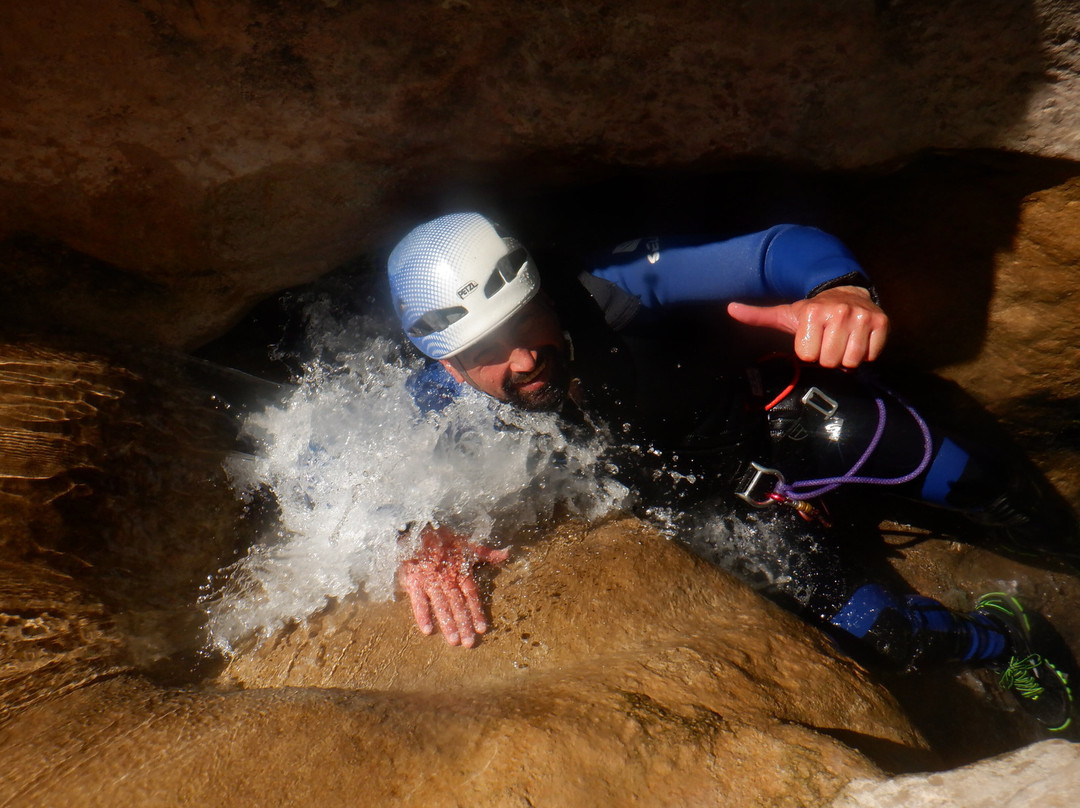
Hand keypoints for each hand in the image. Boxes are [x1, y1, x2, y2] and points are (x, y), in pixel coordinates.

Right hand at [398, 525, 509, 647]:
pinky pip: (419, 600)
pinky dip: (422, 614)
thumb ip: (485, 553)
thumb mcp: (466, 545)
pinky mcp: (415, 581)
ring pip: (441, 605)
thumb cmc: (443, 539)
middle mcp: (448, 579)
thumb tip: (506, 554)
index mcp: (461, 572)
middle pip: (458, 605)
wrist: (417, 529)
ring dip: (448, 623)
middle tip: (468, 643)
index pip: (472, 595)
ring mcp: (431, 581)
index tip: (482, 629)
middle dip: (464, 624)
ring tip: (454, 641)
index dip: (477, 611)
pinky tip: (427, 630)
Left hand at [727, 285, 888, 367]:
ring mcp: (861, 318)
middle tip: (827, 341)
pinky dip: (864, 353)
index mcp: (812, 312)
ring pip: (850, 362)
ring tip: (842, 341)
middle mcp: (838, 312)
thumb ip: (758, 315)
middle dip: (827, 356)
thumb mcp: (785, 313)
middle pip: (829, 361)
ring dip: (846, 357)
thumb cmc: (812, 311)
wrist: (846, 291)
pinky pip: (870, 356)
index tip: (812, 339)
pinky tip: (856, 339)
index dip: (808, 351)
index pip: (808, 355)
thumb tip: (730, 308)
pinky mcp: (881, 323)